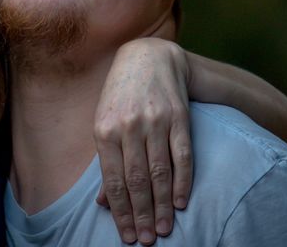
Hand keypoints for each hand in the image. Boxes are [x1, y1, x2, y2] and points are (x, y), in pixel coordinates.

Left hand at [94, 38, 192, 244]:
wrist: (148, 57)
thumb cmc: (120, 96)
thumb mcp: (104, 123)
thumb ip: (106, 162)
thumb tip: (103, 203)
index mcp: (105, 130)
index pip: (114, 181)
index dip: (121, 212)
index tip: (128, 236)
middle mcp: (129, 126)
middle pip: (137, 180)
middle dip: (142, 214)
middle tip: (148, 240)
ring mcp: (156, 121)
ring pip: (160, 172)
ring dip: (163, 205)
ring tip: (165, 229)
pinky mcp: (179, 117)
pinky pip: (182, 155)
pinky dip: (183, 181)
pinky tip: (182, 202)